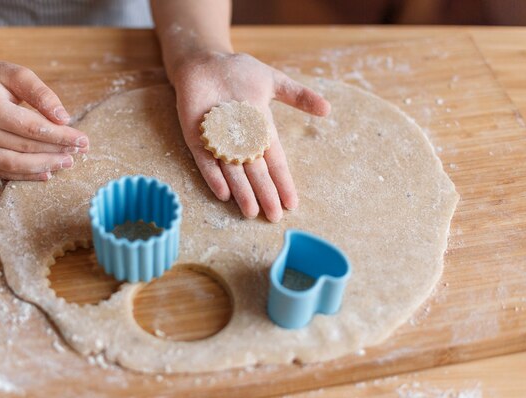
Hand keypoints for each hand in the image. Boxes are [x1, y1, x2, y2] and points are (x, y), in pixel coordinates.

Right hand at [0, 57, 88, 180]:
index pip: (33, 128)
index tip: (83, 139)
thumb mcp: (18, 75)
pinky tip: (47, 173)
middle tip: (80, 150)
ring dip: (45, 165)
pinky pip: (4, 172)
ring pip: (16, 164)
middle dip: (57, 150)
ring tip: (68, 162)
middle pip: (26, 147)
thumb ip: (42, 94)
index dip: (61, 136)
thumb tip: (64, 119)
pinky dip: (28, 175)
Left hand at [171, 51, 330, 221]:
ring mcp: (218, 141)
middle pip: (255, 172)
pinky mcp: (197, 138)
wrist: (206, 61)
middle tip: (274, 217)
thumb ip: (298, 96)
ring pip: (232, 172)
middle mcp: (240, 141)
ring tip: (251, 212)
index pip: (274, 161)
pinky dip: (213, 176)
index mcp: (260, 131)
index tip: (292, 202)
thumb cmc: (239, 72)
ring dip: (242, 192)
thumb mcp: (273, 82)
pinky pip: (205, 160)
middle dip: (265, 194)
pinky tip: (223, 193)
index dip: (283, 181)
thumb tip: (328, 109)